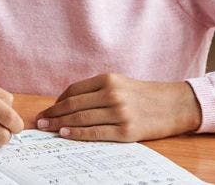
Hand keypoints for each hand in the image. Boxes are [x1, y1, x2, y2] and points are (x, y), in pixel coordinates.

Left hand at [35, 73, 201, 141]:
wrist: (175, 105)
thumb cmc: (145, 96)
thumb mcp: (122, 84)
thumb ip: (98, 91)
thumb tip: (68, 103)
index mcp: (109, 79)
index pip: (74, 91)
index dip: (57, 102)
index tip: (47, 110)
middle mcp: (112, 94)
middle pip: (73, 105)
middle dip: (52, 114)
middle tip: (39, 121)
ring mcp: (119, 113)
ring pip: (81, 119)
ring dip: (60, 124)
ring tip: (47, 129)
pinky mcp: (125, 130)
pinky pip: (94, 133)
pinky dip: (76, 133)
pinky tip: (65, 134)